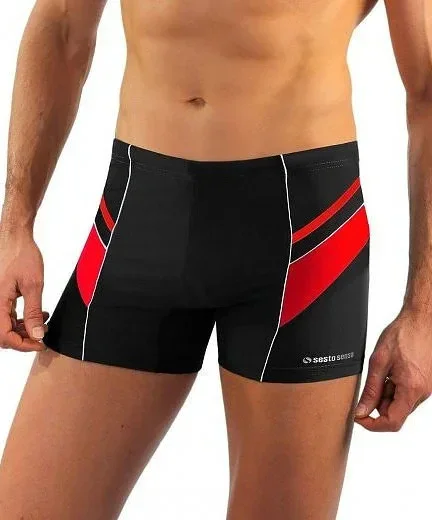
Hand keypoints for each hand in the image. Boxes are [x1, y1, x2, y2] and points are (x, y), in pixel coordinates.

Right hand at [0, 227, 48, 350]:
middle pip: (3, 334)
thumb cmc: (21, 255)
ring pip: (6, 326)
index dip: (22, 344)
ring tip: (44, 322)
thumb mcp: (33, 285)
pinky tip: (39, 314)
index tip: (40, 344)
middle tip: (43, 334)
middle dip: (24, 338)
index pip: (4, 336)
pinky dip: (22, 319)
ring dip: (25, 328)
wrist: (14, 237)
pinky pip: (7, 315)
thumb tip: (36, 334)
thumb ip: (34, 311)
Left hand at [354, 308, 431, 431]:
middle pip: (396, 413)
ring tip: (385, 371)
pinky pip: (409, 393)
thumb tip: (362, 410)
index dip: (373, 424)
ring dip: (388, 394)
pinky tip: (393, 370)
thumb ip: (371, 389)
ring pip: (401, 403)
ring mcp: (427, 388)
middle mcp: (423, 392)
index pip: (392, 422)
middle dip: (379, 404)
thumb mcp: (379, 361)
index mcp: (411, 389)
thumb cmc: (403, 334)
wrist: (422, 319)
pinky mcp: (427, 382)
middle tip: (372, 382)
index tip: (360, 417)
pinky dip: (397, 387)